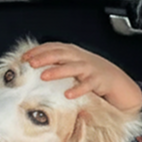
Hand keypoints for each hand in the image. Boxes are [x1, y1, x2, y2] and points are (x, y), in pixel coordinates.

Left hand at [22, 42, 141, 112]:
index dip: (38, 50)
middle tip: (30, 63)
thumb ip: (57, 64)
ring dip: (58, 71)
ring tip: (44, 76)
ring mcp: (90, 68)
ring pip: (72, 67)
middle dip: (45, 57)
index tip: (24, 57)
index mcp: (72, 53)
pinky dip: (78, 89)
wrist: (116, 81)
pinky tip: (68, 94)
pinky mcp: (98, 81)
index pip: (53, 47)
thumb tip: (33, 67)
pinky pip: (87, 85)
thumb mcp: (72, 65)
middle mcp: (80, 58)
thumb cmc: (91, 73)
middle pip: (61, 54)